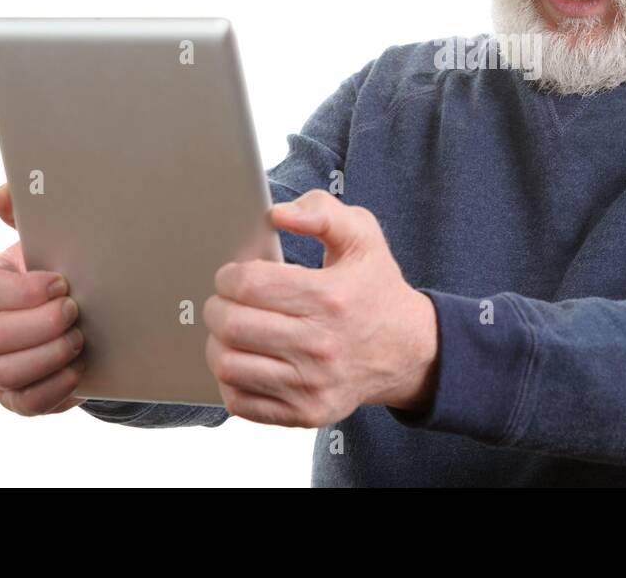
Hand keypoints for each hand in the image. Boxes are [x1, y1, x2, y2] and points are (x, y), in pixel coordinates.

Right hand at [0, 182, 86, 415]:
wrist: (83, 315)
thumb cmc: (60, 272)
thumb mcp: (48, 241)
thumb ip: (25, 215)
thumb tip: (5, 193)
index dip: (23, 290)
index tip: (61, 282)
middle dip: (41, 324)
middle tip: (76, 310)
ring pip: (8, 371)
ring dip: (50, 355)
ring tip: (80, 339)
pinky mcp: (17, 395)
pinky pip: (26, 402)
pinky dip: (55, 387)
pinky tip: (78, 369)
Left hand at [203, 190, 438, 427]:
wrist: (408, 349)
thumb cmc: (375, 289)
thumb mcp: (362, 235)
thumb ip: (320, 211)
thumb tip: (278, 215)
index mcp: (330, 297)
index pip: (249, 284)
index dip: (229, 274)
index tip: (234, 274)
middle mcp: (321, 345)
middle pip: (232, 325)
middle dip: (217, 306)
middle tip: (225, 301)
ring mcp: (313, 385)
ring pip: (228, 365)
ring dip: (219, 343)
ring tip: (233, 329)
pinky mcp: (305, 413)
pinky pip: (240, 402)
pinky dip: (231, 380)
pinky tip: (246, 360)